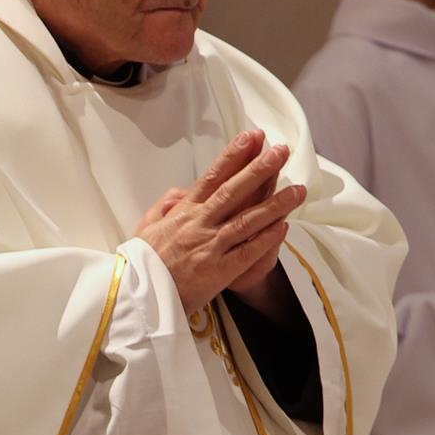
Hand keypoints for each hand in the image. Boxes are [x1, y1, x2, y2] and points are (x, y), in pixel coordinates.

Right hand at [137, 129, 305, 317]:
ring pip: (247, 220)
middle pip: (233, 191)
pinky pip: (247, 252)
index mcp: (183, 212)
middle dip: (259, 169)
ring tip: (297, 189)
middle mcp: (198, 225)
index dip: (232, 156)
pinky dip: (265, 239)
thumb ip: (163, 206)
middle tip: (281, 151)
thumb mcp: (145, 227)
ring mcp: (210, 247)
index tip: (250, 137)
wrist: (136, 297)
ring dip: (274, 204)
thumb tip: (180, 192)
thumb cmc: (141, 263)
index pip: (211, 177)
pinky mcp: (218, 272)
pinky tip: (284, 226)